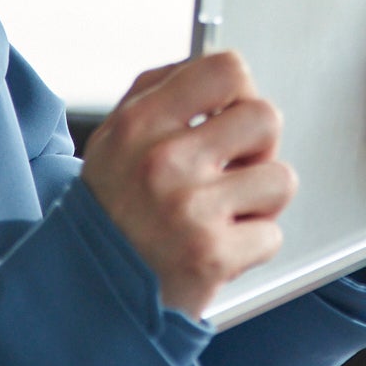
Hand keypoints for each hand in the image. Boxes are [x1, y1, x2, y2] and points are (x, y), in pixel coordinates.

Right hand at [78, 51, 294, 320]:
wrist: (86, 295)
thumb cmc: (107, 217)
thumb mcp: (113, 141)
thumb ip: (159, 94)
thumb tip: (221, 72)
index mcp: (140, 124)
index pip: (227, 70)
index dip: (242, 92)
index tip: (232, 116)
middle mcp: (164, 161)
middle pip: (266, 118)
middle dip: (259, 148)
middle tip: (232, 171)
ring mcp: (190, 209)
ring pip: (280, 179)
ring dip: (259, 201)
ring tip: (223, 214)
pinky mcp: (212, 255)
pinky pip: (271, 234)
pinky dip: (251, 247)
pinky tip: (217, 249)